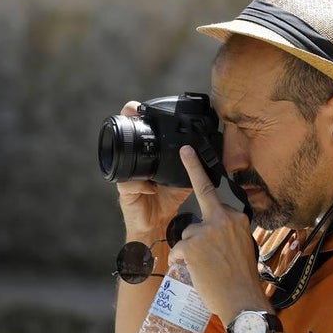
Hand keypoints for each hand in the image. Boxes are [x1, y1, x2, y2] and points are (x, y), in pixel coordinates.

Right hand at [113, 101, 192, 240]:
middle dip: (127, 123)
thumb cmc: (167, 201)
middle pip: (126, 141)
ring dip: (129, 151)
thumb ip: (191, 166)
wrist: (157, 226)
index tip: (137, 106)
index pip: (140, 137)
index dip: (137, 119)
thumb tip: (208, 151)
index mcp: (147, 160)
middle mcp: (134, 167)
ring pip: (123, 160)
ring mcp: (127, 179)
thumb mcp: (182, 179)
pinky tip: (151, 187)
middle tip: (130, 109)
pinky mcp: (125, 195)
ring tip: (134, 142)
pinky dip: (140, 185)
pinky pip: (128, 186)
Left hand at [168, 145, 268, 321]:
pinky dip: (182, 264)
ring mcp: (206, 230)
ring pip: (187, 236)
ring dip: (190, 253)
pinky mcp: (192, 245)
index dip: (198, 171)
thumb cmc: (242, 279)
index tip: (188, 151)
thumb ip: (226, 232)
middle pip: (199, 208)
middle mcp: (222, 219)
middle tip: (186, 150)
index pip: (214, 193)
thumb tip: (211, 231)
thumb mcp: (242, 246)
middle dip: (192, 174)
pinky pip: (178, 252)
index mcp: (235, 218)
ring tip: (208, 269)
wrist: (242, 300)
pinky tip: (198, 273)